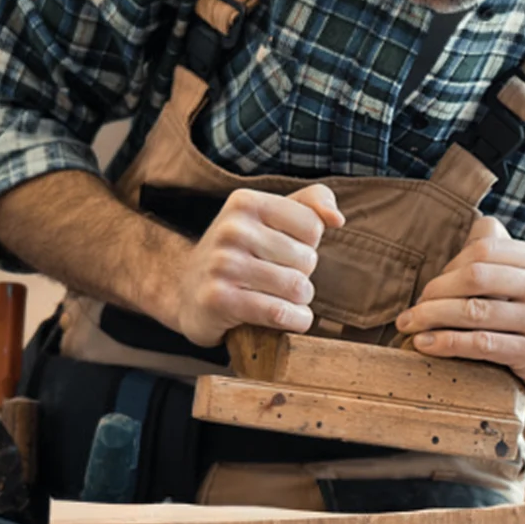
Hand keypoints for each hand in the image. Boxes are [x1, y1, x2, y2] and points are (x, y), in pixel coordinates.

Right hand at [169, 184, 344, 346]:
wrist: (187, 291)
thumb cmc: (242, 253)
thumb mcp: (271, 217)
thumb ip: (311, 203)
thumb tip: (337, 218)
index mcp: (245, 202)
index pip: (312, 226)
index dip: (307, 246)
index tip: (285, 252)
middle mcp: (231, 229)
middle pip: (307, 260)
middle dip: (302, 275)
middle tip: (277, 279)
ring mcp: (222, 265)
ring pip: (298, 288)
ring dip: (299, 301)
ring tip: (280, 298)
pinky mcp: (219, 300)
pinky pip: (280, 313)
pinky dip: (295, 321)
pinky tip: (288, 318)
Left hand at [395, 217, 524, 409]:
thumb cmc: (524, 314)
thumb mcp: (519, 276)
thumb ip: (495, 249)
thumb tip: (467, 229)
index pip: (484, 249)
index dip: (449, 267)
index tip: (428, 289)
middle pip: (477, 277)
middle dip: (435, 292)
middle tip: (411, 311)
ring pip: (475, 311)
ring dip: (431, 317)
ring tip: (409, 326)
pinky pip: (481, 343)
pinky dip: (446, 342)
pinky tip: (424, 344)